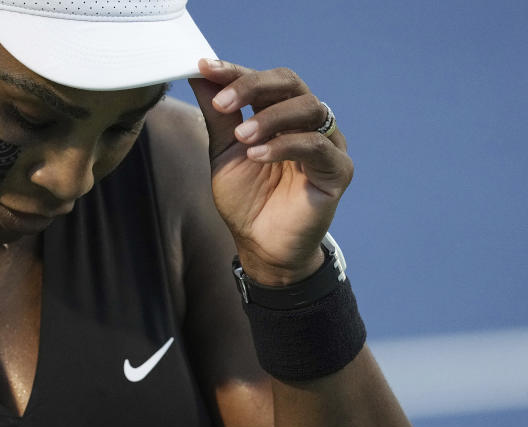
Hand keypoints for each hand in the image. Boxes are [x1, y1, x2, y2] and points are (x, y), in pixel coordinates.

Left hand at [189, 59, 353, 284]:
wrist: (261, 246)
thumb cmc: (246, 200)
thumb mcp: (224, 152)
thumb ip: (218, 115)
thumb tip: (200, 74)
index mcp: (281, 114)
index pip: (264, 81)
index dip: (235, 72)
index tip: (205, 68)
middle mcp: (308, 123)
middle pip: (290, 83)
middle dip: (252, 86)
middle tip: (222, 103)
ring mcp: (327, 143)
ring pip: (308, 108)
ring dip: (269, 118)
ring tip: (241, 137)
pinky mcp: (337, 170)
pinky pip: (315, 146)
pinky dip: (283, 146)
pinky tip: (257, 155)